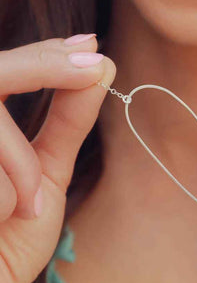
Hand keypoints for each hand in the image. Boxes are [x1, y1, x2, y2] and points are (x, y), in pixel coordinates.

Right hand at [0, 34, 114, 282]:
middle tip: (92, 64)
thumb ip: (67, 121)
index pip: (5, 69)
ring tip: (23, 209)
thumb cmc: (11, 235)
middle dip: (41, 65)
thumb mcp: (46, 171)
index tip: (89, 47)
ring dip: (20, 168)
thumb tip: (100, 67)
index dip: (43, 53)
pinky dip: (7, 197)